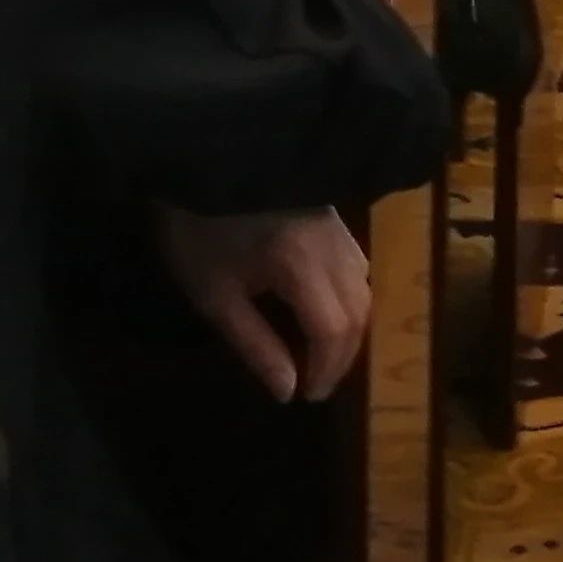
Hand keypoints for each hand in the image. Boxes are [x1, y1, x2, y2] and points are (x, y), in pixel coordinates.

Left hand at [157, 203, 372, 403]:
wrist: (199, 166)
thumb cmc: (198, 234)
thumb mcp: (215, 297)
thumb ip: (256, 346)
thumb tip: (288, 390)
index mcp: (299, 262)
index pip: (332, 330)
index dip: (325, 370)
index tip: (305, 395)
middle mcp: (331, 242)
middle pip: (358, 311)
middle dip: (342, 355)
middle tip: (316, 382)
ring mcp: (337, 224)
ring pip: (364, 286)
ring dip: (349, 326)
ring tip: (321, 352)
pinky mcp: (333, 213)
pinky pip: (357, 264)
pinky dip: (349, 297)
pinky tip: (323, 310)